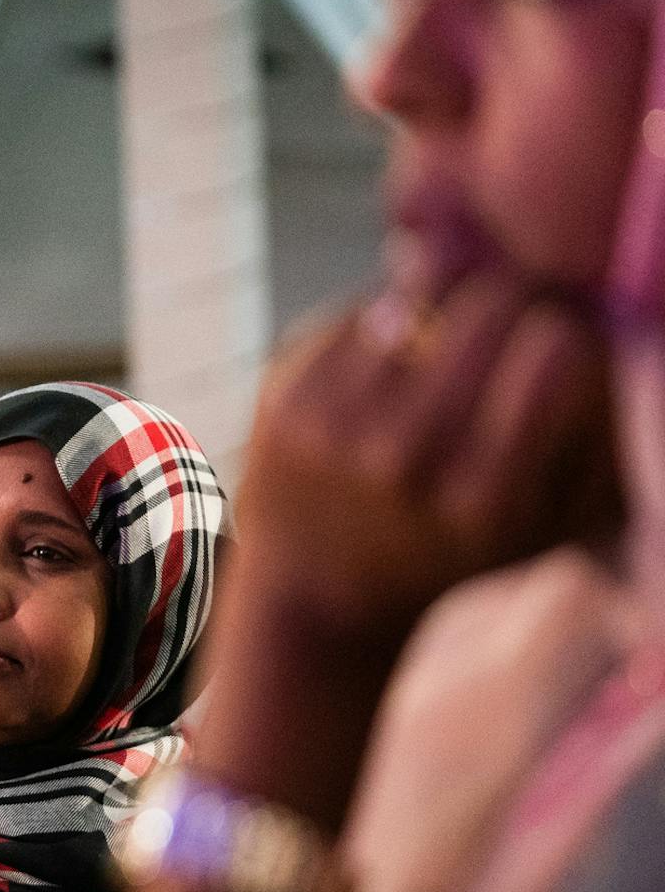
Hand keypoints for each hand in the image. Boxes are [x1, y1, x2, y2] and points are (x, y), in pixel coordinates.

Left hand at [231, 275, 616, 655]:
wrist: (320, 595)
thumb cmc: (458, 547)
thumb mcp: (552, 521)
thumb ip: (599, 433)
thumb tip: (604, 325)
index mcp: (485, 496)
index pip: (561, 348)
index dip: (569, 337)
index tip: (558, 353)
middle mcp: (406, 460)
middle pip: (491, 305)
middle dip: (512, 306)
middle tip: (508, 327)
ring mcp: (337, 427)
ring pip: (424, 297)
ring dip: (446, 311)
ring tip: (447, 352)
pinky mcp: (286, 399)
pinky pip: (363, 310)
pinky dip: (387, 323)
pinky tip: (389, 366)